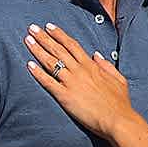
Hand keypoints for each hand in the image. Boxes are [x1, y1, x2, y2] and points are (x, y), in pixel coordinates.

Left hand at [23, 23, 136, 142]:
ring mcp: (71, 83)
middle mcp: (79, 71)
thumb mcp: (118, 79)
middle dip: (44, 38)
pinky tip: (29, 65)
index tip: (49, 27)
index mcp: (91, 66)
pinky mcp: (65, 96)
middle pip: (58, 50)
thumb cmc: (120, 103)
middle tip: (31, 28)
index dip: (59, 35)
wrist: (118, 120)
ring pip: (51, 62)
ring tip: (27, 40)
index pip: (72, 45)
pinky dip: (38, 73)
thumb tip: (96, 54)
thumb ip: (106, 65)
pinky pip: (48, 82)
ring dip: (38, 50)